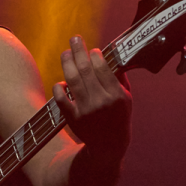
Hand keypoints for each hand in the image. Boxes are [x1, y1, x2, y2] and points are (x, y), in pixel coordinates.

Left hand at [53, 35, 131, 159]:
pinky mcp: (73, 118)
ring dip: (67, 62)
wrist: (109, 145)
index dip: (95, 54)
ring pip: (72, 80)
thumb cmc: (119, 118)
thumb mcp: (127, 98)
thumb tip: (112, 55)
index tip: (92, 49)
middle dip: (78, 50)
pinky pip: (60, 98)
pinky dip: (58, 87)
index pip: (103, 67)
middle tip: (75, 39)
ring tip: (66, 53)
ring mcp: (85, 110)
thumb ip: (119, 78)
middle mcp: (101, 101)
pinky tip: (61, 81)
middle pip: (85, 69)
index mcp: (117, 95)